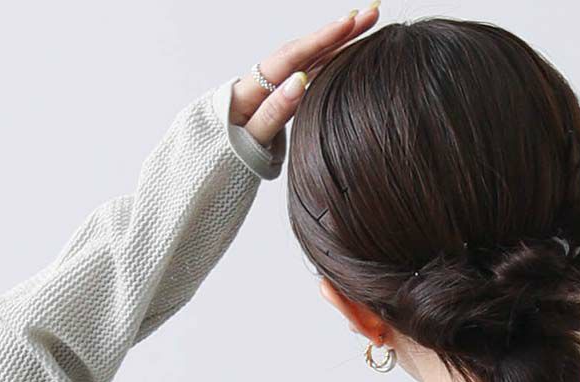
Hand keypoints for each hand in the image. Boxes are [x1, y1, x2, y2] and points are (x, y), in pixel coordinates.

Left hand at [229, 5, 383, 144]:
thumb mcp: (247, 140)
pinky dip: (328, 60)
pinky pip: (307, 73)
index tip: (349, 23)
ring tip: (365, 25)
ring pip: (309, 59)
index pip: (292, 57)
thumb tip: (299, 80)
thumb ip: (273, 112)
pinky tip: (346, 52)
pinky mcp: (279, 98)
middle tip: (371, 14)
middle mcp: (263, 81)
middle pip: (304, 50)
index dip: (322, 39)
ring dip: (337, 42)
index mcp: (251, 89)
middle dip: (338, 32)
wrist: (208, 169)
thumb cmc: (224, 157)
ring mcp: (273, 88)